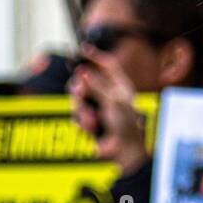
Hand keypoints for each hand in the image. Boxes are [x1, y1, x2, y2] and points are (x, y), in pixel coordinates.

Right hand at [69, 45, 148, 173]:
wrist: (125, 152)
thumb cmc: (127, 125)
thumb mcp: (114, 100)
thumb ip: (97, 86)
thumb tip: (83, 73)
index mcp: (119, 86)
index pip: (106, 65)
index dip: (95, 56)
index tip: (82, 50)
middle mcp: (107, 95)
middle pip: (84, 81)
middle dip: (79, 87)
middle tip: (78, 92)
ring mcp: (96, 109)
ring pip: (76, 100)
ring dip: (82, 110)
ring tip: (92, 120)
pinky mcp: (88, 123)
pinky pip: (75, 117)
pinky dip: (82, 123)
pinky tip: (91, 129)